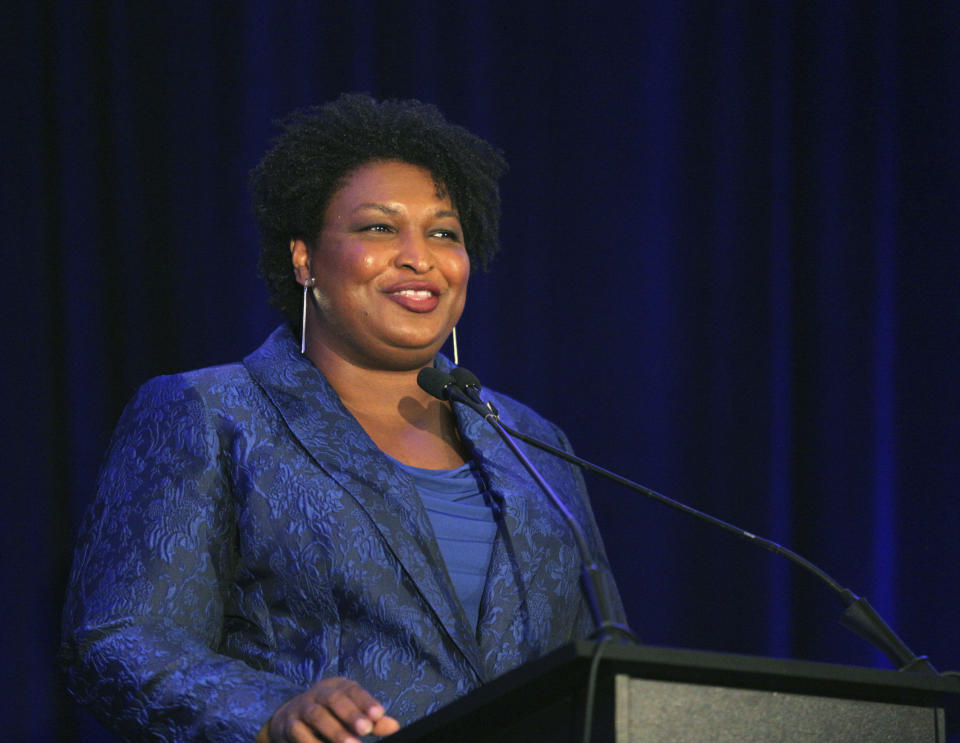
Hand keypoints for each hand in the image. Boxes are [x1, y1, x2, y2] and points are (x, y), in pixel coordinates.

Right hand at [256, 677, 400, 742]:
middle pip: (334, 699)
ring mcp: (302, 707)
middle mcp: (318, 693)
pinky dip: (311, 742)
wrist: (289, 720)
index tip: (379, 714)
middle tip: (366, 729)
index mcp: (337, 686)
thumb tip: (394, 726)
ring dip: (334, 730)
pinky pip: (299, 733)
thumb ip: (371, 721)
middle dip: (350, 714)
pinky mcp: (289, 725)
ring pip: (317, 715)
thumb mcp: (351, 715)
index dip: (365, 701)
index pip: (352, 690)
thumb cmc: (330, 717)